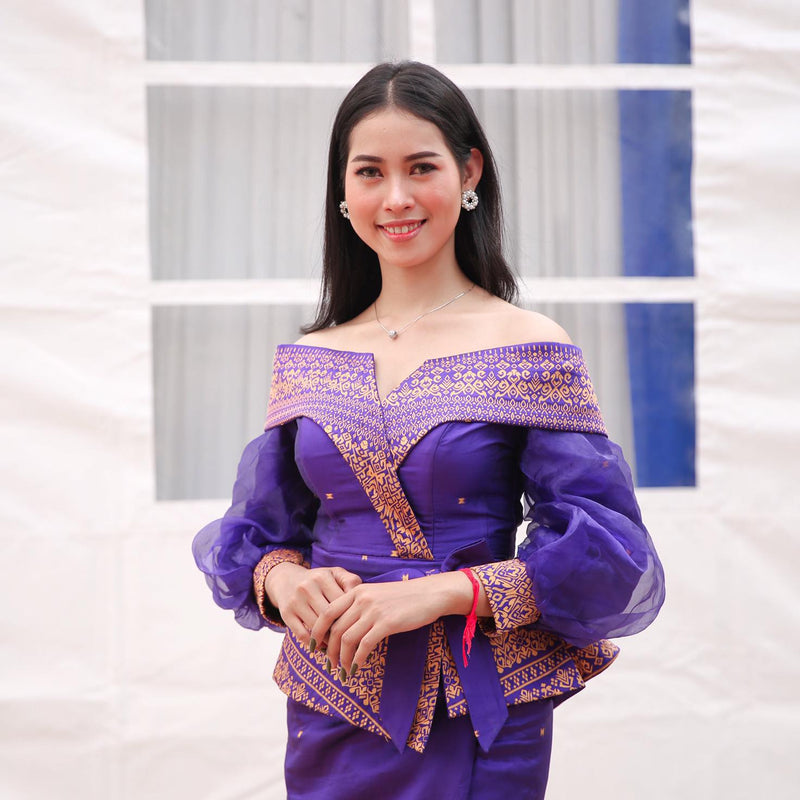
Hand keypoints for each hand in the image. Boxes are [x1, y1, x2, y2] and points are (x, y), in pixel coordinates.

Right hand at [265, 562, 361, 648]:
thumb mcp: (334, 574)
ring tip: (340, 648)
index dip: (352, 616)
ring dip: (329, 641)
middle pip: (329, 616)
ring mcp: (295, 601)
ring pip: (316, 627)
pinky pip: (302, 634)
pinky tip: (322, 647)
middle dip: (342, 631)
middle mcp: (308, 587)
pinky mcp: (286, 613)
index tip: (361, 628)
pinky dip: (313, 643)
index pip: (342, 602)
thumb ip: (351, 581)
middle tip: (353, 644)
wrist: (286, 579)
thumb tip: (363, 600)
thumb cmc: (319, 580)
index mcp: (323, 577)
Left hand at [311, 572, 475, 675]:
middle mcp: (361, 599)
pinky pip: (365, 645)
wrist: (430, 593)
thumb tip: (345, 628)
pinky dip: (357, 660)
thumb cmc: (404, 596)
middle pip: (335, 629)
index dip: (317, 631)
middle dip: (329, 650)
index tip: (313, 646)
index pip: (328, 612)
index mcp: (356, 591)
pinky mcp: (387, 623)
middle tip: (329, 665)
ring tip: (343, 671)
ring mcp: (374, 611)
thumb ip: (360, 605)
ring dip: (342, 659)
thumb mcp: (377, 594)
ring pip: (347, 639)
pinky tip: (356, 669)